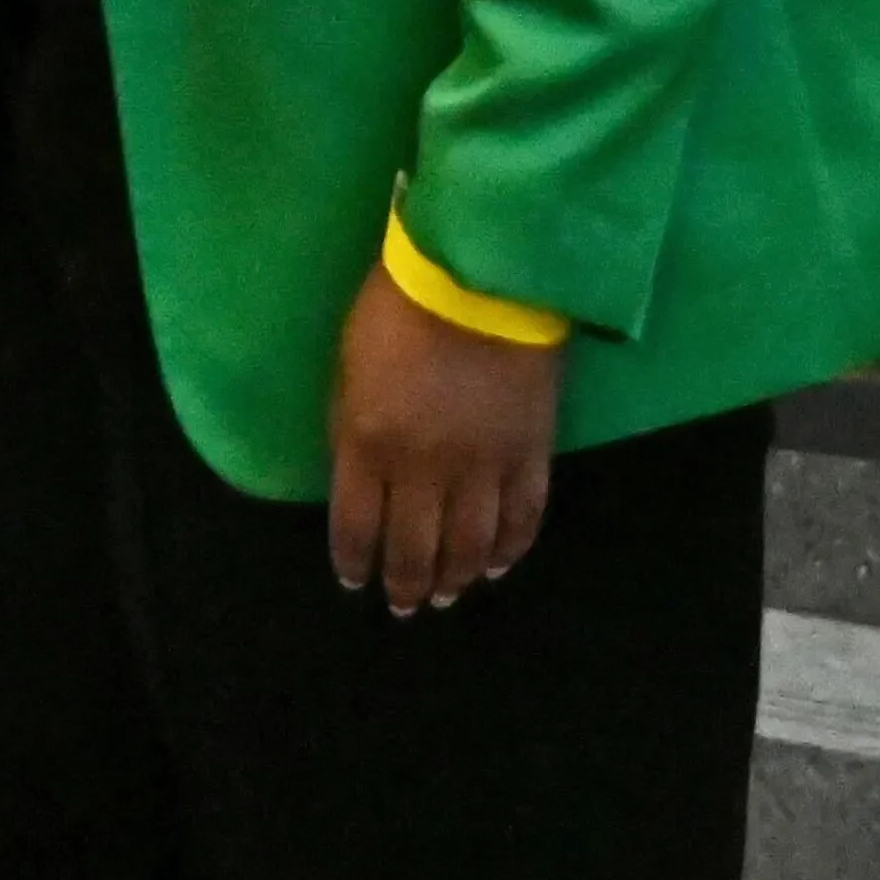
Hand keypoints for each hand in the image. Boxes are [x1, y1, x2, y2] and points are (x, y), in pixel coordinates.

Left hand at [325, 262, 561, 615]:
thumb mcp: (348, 367)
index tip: (354, 580)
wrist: (481, 274)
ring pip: (469, 547)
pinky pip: (522, 520)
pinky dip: (509, 551)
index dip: (354, 561)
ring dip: (455, 579)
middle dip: (406, 585)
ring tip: (447, 596)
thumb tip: (358, 481)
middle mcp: (425, 469)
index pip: (356, 527)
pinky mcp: (531, 455)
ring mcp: (483, 466)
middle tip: (404, 605)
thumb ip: (350, 430)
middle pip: (414, 550)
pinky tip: (495, 568)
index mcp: (368, 444)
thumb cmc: (397, 309)